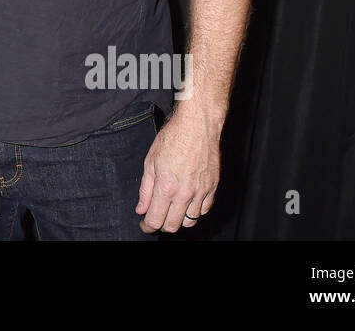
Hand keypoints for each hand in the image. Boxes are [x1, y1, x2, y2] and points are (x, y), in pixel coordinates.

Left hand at [135, 110, 219, 232]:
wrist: (197, 126)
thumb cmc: (173, 139)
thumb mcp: (150, 162)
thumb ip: (145, 189)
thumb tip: (141, 209)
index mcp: (166, 187)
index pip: (156, 220)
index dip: (147, 226)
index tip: (145, 225)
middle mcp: (185, 194)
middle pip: (173, 225)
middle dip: (161, 226)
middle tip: (156, 218)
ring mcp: (201, 192)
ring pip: (190, 221)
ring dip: (179, 220)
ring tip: (171, 210)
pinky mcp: (213, 188)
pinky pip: (205, 210)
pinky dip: (195, 212)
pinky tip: (187, 203)